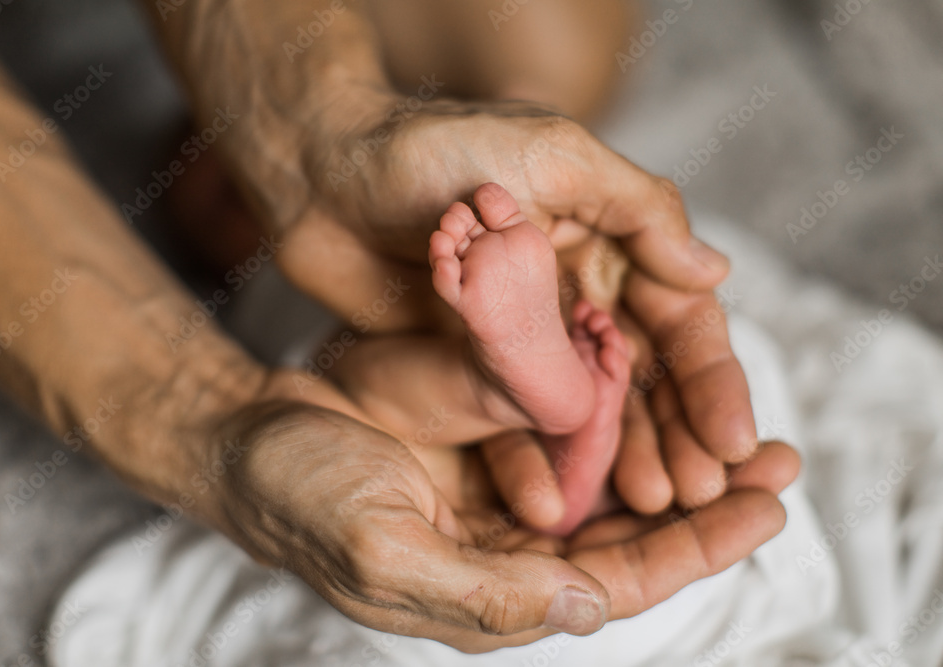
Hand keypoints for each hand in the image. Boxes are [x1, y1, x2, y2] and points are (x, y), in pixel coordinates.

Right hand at [204, 373, 797, 652]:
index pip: (620, 579)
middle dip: (710, 501)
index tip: (765, 508)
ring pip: (614, 477)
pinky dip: (621, 405)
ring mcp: (504, 485)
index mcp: (498, 590)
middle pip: (635, 530)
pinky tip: (657, 375)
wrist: (252, 433)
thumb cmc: (305, 500)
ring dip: (677, 451)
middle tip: (780, 456)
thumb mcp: (386, 556)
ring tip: (744, 421)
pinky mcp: (489, 431)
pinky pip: (570, 422)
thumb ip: (486, 594)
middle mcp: (515, 544)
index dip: (697, 549)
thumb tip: (589, 611)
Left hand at [275, 101, 755, 512]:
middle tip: (699, 493)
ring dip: (622, 456)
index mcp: (608, 243)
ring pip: (589, 409)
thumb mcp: (553, 156)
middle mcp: (575, 295)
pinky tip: (557, 501)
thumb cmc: (436, 146)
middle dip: (676, 434)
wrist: (325, 176)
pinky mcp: (473, 367)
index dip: (711, 383)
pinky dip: (539, 460)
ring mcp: (525, 336)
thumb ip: (638, 212)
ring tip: (649, 505)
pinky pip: (516, 423)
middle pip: (643, 378)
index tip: (736, 444)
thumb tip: (717, 275)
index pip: (679, 323)